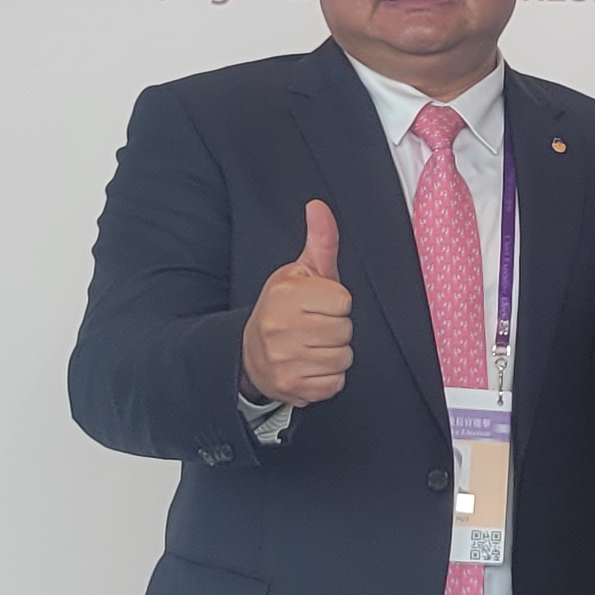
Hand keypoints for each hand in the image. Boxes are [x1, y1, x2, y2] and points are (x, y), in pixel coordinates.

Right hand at [239, 199, 355, 405]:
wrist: (249, 354)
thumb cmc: (284, 309)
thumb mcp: (299, 273)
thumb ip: (320, 241)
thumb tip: (319, 206)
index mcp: (286, 295)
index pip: (343, 301)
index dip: (336, 303)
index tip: (318, 304)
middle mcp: (280, 328)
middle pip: (345, 331)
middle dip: (336, 329)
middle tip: (313, 326)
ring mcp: (284, 360)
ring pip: (343, 358)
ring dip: (334, 354)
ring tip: (311, 346)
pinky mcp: (292, 387)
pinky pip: (335, 383)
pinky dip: (328, 377)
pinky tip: (309, 365)